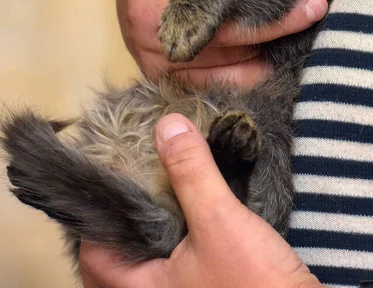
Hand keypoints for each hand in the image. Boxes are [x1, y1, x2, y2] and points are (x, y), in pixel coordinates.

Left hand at [80, 113, 323, 287]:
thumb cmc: (254, 285)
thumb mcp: (219, 221)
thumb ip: (191, 172)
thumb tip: (167, 125)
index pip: (94, 251)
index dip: (100, 210)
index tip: (112, 171)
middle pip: (120, 254)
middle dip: (129, 212)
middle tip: (138, 173)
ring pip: (152, 256)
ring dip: (156, 220)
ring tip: (164, 181)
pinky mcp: (206, 287)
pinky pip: (176, 258)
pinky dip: (178, 230)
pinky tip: (193, 204)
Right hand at [116, 0, 327, 89]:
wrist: (124, 10)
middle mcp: (152, 4)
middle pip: (224, 8)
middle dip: (275, 10)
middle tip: (315, 4)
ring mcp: (157, 44)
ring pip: (225, 47)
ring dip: (270, 40)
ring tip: (306, 27)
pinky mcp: (163, 74)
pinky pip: (215, 79)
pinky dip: (248, 74)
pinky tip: (274, 62)